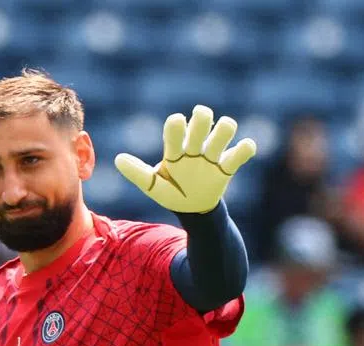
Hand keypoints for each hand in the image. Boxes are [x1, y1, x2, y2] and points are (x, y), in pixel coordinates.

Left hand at [115, 105, 255, 213]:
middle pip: (203, 118)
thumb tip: (118, 159)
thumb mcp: (153, 186)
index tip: (176, 126)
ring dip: (224, 129)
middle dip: (202, 118)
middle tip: (197, 134)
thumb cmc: (171, 192)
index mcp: (175, 148)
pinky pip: (242, 151)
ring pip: (226, 128)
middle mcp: (195, 146)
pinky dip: (245, 148)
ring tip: (215, 149)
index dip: (177, 124)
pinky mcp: (227, 167)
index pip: (176, 126)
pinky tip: (240, 152)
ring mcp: (212, 155)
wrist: (191, 210)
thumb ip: (137, 173)